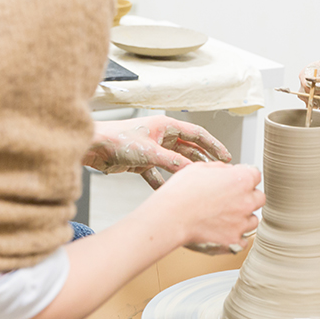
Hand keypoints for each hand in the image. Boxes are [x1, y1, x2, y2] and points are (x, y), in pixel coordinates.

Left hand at [84, 115, 231, 188]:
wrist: (93, 147)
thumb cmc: (117, 139)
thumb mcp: (149, 152)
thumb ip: (172, 162)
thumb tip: (192, 170)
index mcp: (165, 126)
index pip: (196, 134)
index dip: (213, 145)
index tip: (225, 156)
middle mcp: (160, 136)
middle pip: (188, 148)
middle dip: (202, 160)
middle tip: (217, 172)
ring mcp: (151, 149)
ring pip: (174, 162)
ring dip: (184, 172)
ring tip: (198, 183)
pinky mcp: (141, 161)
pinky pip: (158, 173)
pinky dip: (163, 182)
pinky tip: (169, 193)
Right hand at [149, 161, 263, 253]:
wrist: (171, 216)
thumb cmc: (182, 191)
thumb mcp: (200, 167)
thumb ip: (221, 168)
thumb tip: (229, 171)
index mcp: (241, 179)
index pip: (255, 175)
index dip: (244, 177)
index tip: (236, 181)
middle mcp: (246, 201)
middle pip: (258, 198)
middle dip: (247, 197)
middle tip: (230, 199)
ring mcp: (241, 222)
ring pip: (253, 220)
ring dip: (243, 217)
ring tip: (224, 216)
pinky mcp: (234, 240)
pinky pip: (244, 240)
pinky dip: (236, 236)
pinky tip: (223, 231)